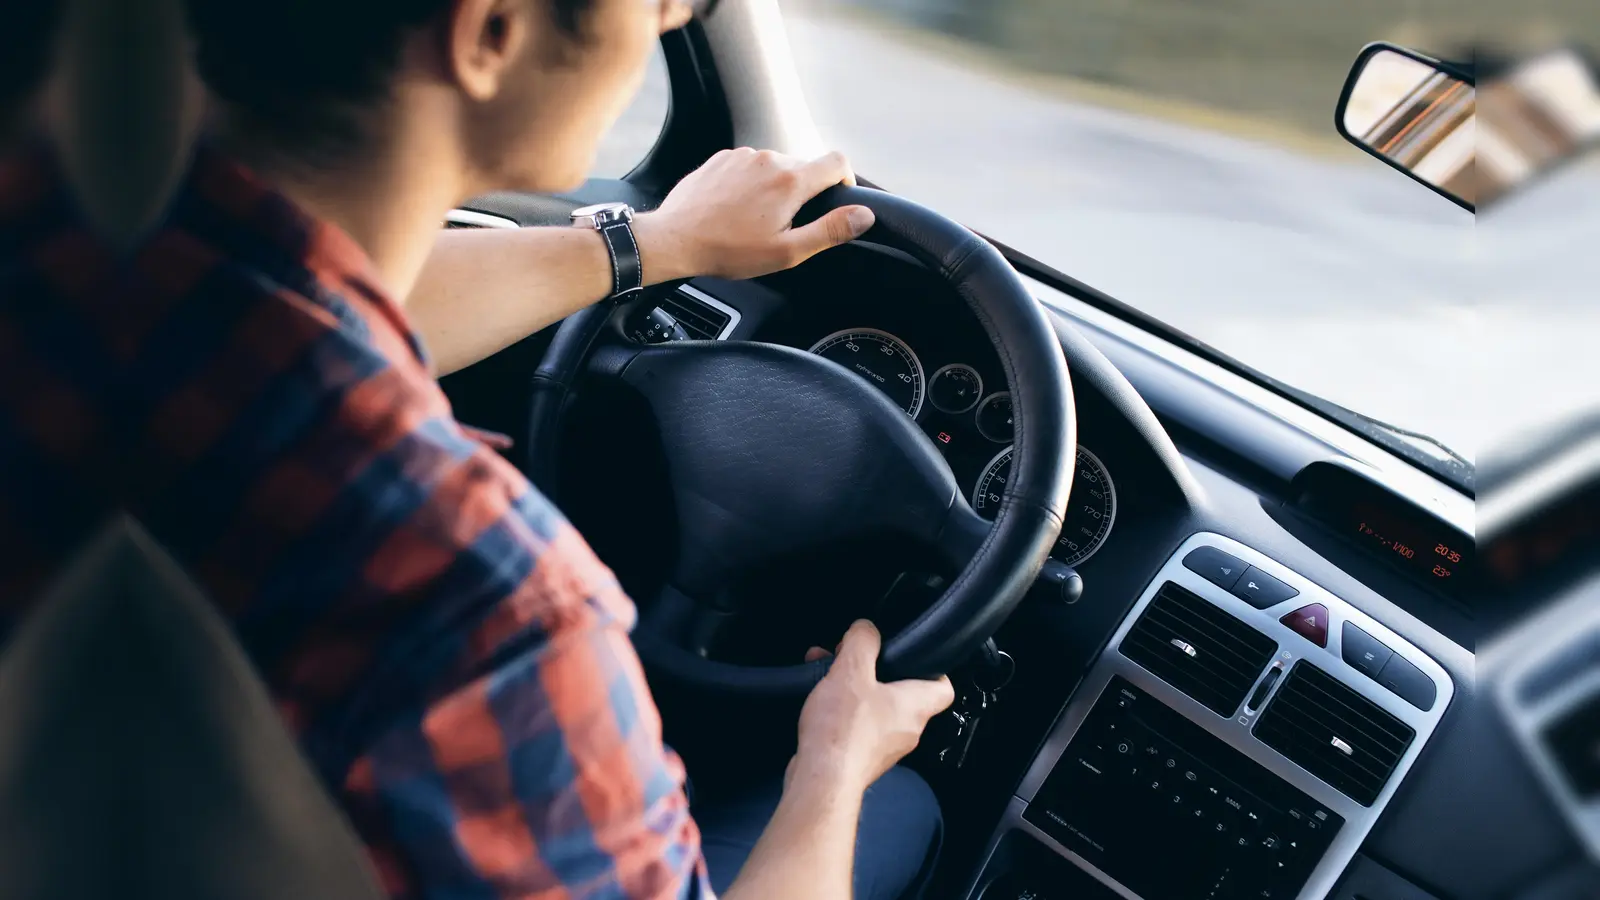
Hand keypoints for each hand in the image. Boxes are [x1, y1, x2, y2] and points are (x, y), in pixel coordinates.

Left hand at [632, 148, 875, 283]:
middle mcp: (769, 158)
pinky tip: (736, 209)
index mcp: (791, 181)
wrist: (675, 239)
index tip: (837, 199)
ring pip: (775, 166)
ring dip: (775, 187)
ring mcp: (743, 155)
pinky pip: (749, 166)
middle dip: (804, 192)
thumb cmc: (728, 250)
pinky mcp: (722, 158)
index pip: (838, 162)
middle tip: (786, 225)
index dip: (845, 180)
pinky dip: (751, 183)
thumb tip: (863, 216)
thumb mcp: (787, 251)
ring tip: (756, 220)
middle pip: (805, 166)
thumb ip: (830, 231)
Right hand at [789, 620, 953, 796]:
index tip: (915, 655)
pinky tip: (819, 702)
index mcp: (915, 706)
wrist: (821, 781)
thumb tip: (866, 628)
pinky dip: (841, 711)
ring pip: (875, 709)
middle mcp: (906, 730)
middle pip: (902, 694)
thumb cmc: (843, 732)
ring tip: (828, 674)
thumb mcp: (851, 671)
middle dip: (876, 672)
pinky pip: (857, 727)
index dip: (933, 668)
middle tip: (855, 659)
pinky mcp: (861, 758)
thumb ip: (862, 642)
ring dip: (854, 689)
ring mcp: (884, 747)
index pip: (943, 687)